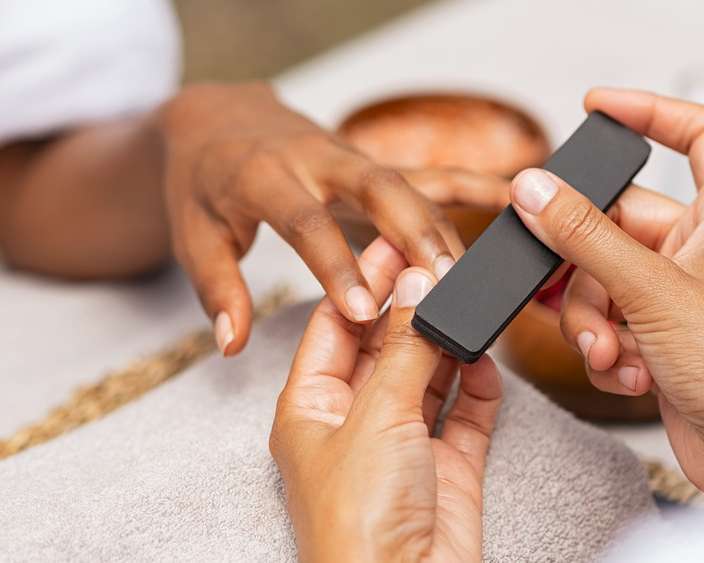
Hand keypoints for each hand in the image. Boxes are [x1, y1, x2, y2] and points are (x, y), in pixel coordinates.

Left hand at [159, 82, 503, 355]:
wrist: (221, 119)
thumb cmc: (205, 184)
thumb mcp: (194, 236)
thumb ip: (218, 288)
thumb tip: (232, 342)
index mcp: (264, 177)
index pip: (306, 223)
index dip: (334, 264)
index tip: (361, 310)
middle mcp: (315, 161)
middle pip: (375, 190)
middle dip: (414, 234)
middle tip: (444, 281)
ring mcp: (352, 158)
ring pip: (409, 186)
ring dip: (445, 227)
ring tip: (477, 275)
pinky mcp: (375, 164)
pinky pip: (429, 173)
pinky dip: (470, 184)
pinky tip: (509, 198)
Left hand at [269, 237, 501, 561]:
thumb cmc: (359, 523)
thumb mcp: (377, 416)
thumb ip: (406, 347)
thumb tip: (419, 284)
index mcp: (312, 408)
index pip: (335, 326)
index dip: (363, 283)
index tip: (395, 242)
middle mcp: (356, 422)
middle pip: (386, 346)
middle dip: (413, 307)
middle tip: (443, 262)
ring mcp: (404, 444)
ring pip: (429, 374)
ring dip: (449, 341)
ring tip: (468, 299)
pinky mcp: (448, 465)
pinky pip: (466, 410)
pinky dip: (478, 383)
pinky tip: (484, 358)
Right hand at [509, 88, 703, 493]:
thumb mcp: (650, 291)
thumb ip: (586, 236)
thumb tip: (537, 190)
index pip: (698, 134)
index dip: (650, 110)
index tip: (598, 106)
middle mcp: (701, 248)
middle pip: (617, 223)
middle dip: (587, 269)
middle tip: (576, 291)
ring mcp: (678, 293)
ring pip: (602, 279)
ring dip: (594, 320)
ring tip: (614, 352)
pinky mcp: (660, 335)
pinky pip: (609, 320)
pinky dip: (608, 348)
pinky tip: (631, 373)